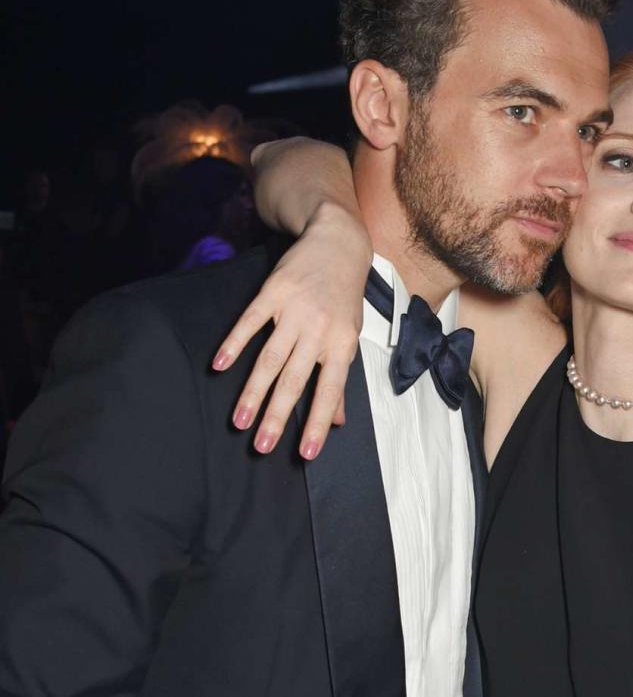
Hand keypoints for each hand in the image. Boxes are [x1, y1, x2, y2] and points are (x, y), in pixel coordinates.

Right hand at [211, 204, 372, 459]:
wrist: (337, 243)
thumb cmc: (344, 298)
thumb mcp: (349, 336)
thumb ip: (339, 379)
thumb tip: (337, 422)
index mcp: (341, 345)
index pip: (329, 391)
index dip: (317, 423)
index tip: (306, 453)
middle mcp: (318, 330)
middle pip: (294, 380)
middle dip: (277, 416)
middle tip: (261, 446)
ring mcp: (294, 310)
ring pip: (270, 358)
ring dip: (253, 392)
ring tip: (239, 420)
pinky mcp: (273, 292)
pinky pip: (250, 322)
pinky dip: (234, 344)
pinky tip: (219, 365)